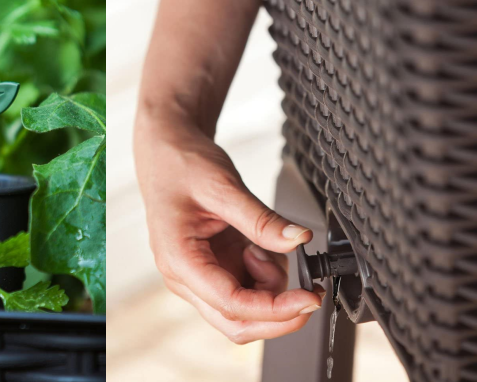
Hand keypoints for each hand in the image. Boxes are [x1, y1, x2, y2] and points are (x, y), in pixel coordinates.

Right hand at [134, 118, 325, 343]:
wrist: (166, 154)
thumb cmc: (181, 167)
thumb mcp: (224, 187)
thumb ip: (262, 220)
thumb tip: (298, 241)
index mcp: (179, 260)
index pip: (231, 303)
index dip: (274, 309)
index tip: (308, 299)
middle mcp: (184, 277)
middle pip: (236, 323)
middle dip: (277, 315)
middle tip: (310, 295)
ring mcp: (198, 276)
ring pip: (244, 311)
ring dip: (270, 287)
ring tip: (266, 243)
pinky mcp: (212, 269)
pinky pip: (246, 289)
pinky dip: (265, 276)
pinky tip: (259, 246)